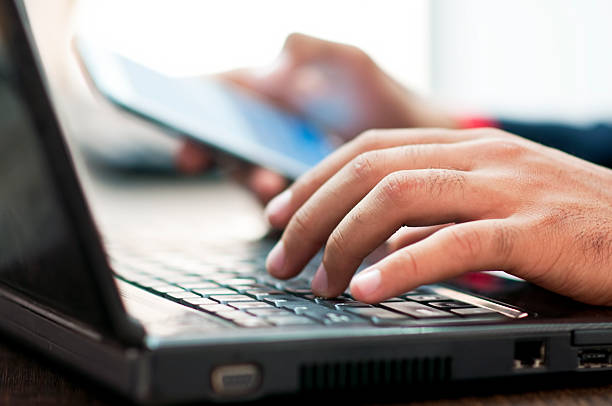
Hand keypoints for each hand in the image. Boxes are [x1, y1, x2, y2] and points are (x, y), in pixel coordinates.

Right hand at [176, 33, 455, 201]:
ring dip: (250, 179)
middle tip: (215, 161)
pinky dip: (281, 203)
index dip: (193, 111)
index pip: (220, 94)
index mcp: (273, 90)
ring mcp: (279, 162)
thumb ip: (315, 52)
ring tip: (269, 181)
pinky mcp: (299, 194)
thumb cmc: (384, 98)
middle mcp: (268, 128)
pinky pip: (277, 201)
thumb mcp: (353, 64)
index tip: (188, 133)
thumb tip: (274, 61)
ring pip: (247, 173)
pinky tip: (291, 199)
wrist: (418, 149)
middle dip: (217, 153)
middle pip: (224, 137)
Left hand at [264, 127, 611, 305]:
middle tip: (283, 257)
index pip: (367, 150)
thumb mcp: (489, 202)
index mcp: (463, 145)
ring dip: (345, 241)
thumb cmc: (563, 219)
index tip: (280, 215)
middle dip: (314, 215)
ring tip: (319, 282)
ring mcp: (504, 187)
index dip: (315, 181)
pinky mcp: (531, 228)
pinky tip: (367, 289)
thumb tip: (373, 239)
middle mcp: (477, 155)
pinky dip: (401, 266)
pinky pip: (452, 242)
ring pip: (400, 197)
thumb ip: (432, 213)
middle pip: (370, 171)